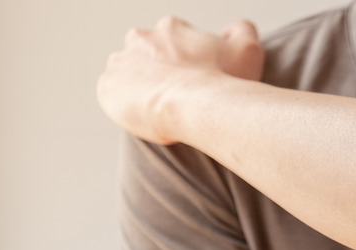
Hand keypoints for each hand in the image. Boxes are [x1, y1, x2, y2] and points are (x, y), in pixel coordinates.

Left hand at [97, 17, 263, 143]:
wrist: (195, 105)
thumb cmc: (223, 80)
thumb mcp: (248, 49)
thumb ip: (243, 31)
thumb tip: (231, 30)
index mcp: (170, 29)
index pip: (174, 42)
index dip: (187, 62)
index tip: (196, 79)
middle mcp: (140, 39)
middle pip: (148, 55)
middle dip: (160, 71)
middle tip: (178, 95)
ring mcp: (120, 63)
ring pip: (128, 74)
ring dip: (141, 87)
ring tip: (160, 108)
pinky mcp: (106, 88)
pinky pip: (113, 96)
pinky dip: (125, 104)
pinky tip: (145, 115)